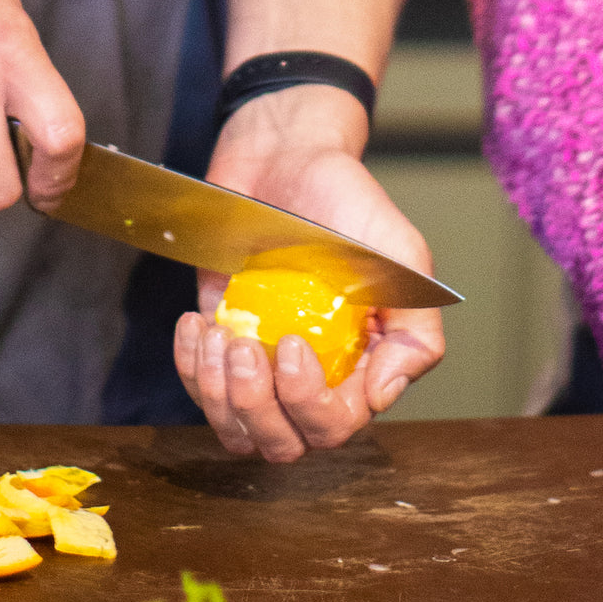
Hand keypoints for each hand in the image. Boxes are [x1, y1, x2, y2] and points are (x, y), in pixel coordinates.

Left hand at [174, 87, 444, 461]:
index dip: (308, 404)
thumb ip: (413, 332)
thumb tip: (380, 396)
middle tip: (245, 347)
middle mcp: (307, 374)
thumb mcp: (399, 259)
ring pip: (235, 428)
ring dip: (217, 393)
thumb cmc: (344, 202)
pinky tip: (196, 323)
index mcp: (357, 365)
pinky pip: (198, 385)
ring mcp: (259, 361)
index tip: (290, 344)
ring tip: (217, 335)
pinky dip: (189, 365)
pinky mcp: (219, 340)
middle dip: (255, 406)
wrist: (283, 158)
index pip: (333, 426)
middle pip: (281, 443)